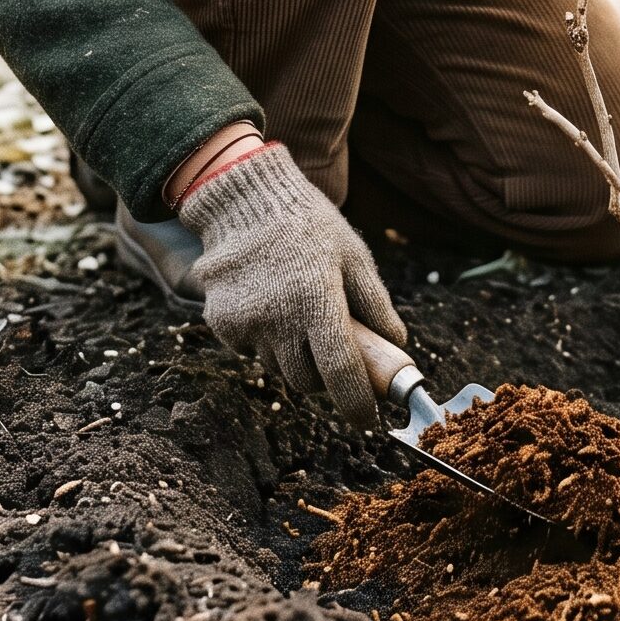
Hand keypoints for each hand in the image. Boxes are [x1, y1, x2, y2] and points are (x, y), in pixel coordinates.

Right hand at [176, 142, 405, 425]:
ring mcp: (245, 322)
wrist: (245, 199)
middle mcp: (278, 317)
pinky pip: (250, 351)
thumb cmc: (308, 224)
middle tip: (331, 350)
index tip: (368, 421)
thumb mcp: (353, 254)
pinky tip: (269, 304)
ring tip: (297, 313)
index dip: (357, 404)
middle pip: (306, 381)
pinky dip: (264, 341)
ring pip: (277, 368)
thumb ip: (376, 304)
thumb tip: (398, 347)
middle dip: (323, 377)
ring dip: (292, 357)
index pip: (341, 371)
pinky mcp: (221, 323)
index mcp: (317, 299)